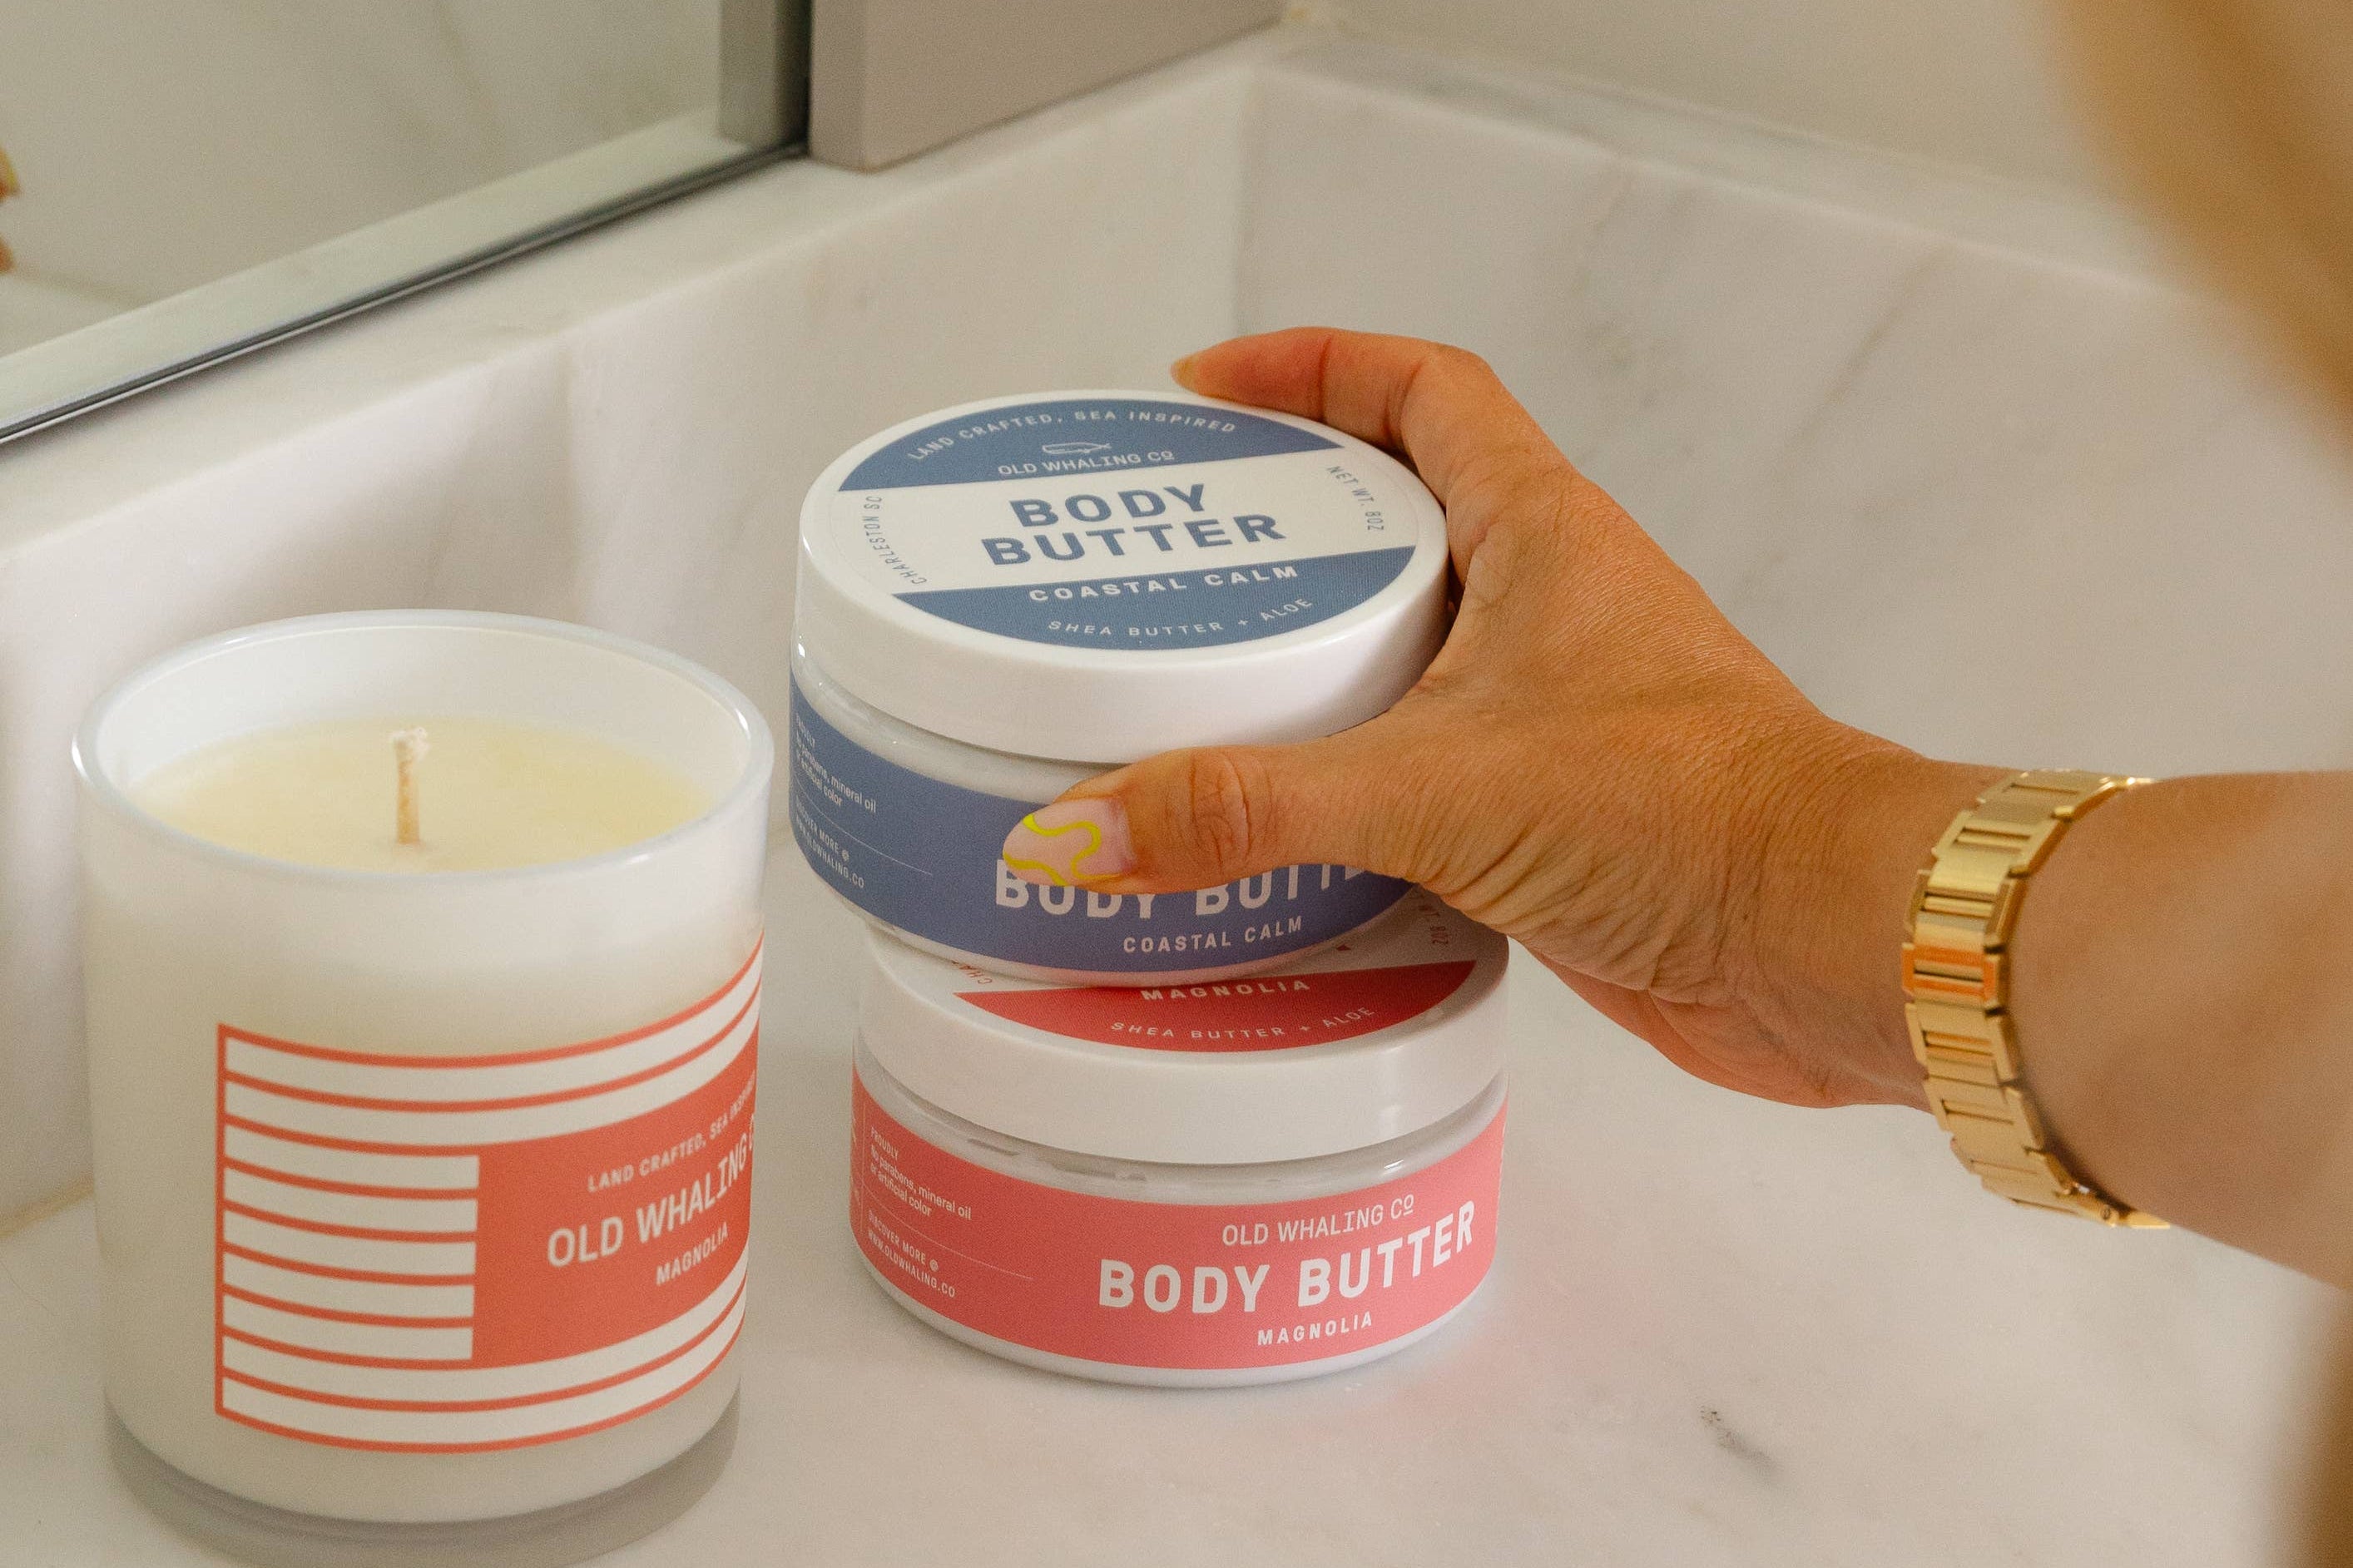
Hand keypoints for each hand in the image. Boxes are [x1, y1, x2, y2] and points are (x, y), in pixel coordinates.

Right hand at [1002, 328, 1999, 1108]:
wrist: (1824, 948)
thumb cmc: (1689, 814)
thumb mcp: (1438, 786)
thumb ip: (1255, 805)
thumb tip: (1084, 827)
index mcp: (1539, 533)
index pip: (1424, 390)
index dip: (1314, 366)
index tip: (1202, 389)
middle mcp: (1546, 609)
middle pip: (1394, 522)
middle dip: (1278, 534)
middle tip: (1164, 567)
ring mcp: (1548, 717)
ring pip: (1403, 660)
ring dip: (1303, 676)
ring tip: (1176, 702)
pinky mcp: (1543, 820)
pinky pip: (1415, 779)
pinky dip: (1338, 797)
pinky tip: (1258, 841)